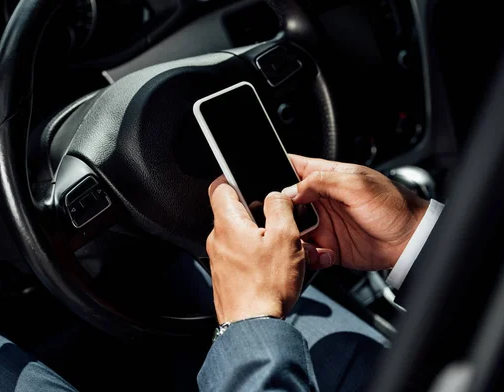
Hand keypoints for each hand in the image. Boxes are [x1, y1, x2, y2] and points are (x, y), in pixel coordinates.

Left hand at [207, 176, 321, 323]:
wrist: (254, 327)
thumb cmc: (266, 287)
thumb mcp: (285, 237)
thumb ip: (279, 208)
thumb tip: (275, 195)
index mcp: (228, 224)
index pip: (220, 186)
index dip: (235, 178)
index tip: (249, 179)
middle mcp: (218, 240)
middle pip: (235, 211)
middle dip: (259, 211)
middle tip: (280, 221)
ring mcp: (220, 259)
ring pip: (241, 234)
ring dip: (261, 235)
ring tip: (282, 249)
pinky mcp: (226, 276)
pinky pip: (241, 254)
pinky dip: (257, 254)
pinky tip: (275, 266)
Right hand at [283, 155, 428, 270]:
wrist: (410, 241)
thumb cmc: (393, 206)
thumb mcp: (357, 185)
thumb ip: (322, 182)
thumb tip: (291, 189)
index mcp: (328, 176)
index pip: (294, 166)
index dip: (276, 170)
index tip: (263, 180)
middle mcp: (321, 199)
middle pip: (285, 201)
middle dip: (278, 210)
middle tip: (281, 219)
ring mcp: (323, 224)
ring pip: (291, 228)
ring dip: (291, 236)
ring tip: (303, 240)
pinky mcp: (328, 246)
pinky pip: (306, 251)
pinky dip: (307, 255)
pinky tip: (321, 254)